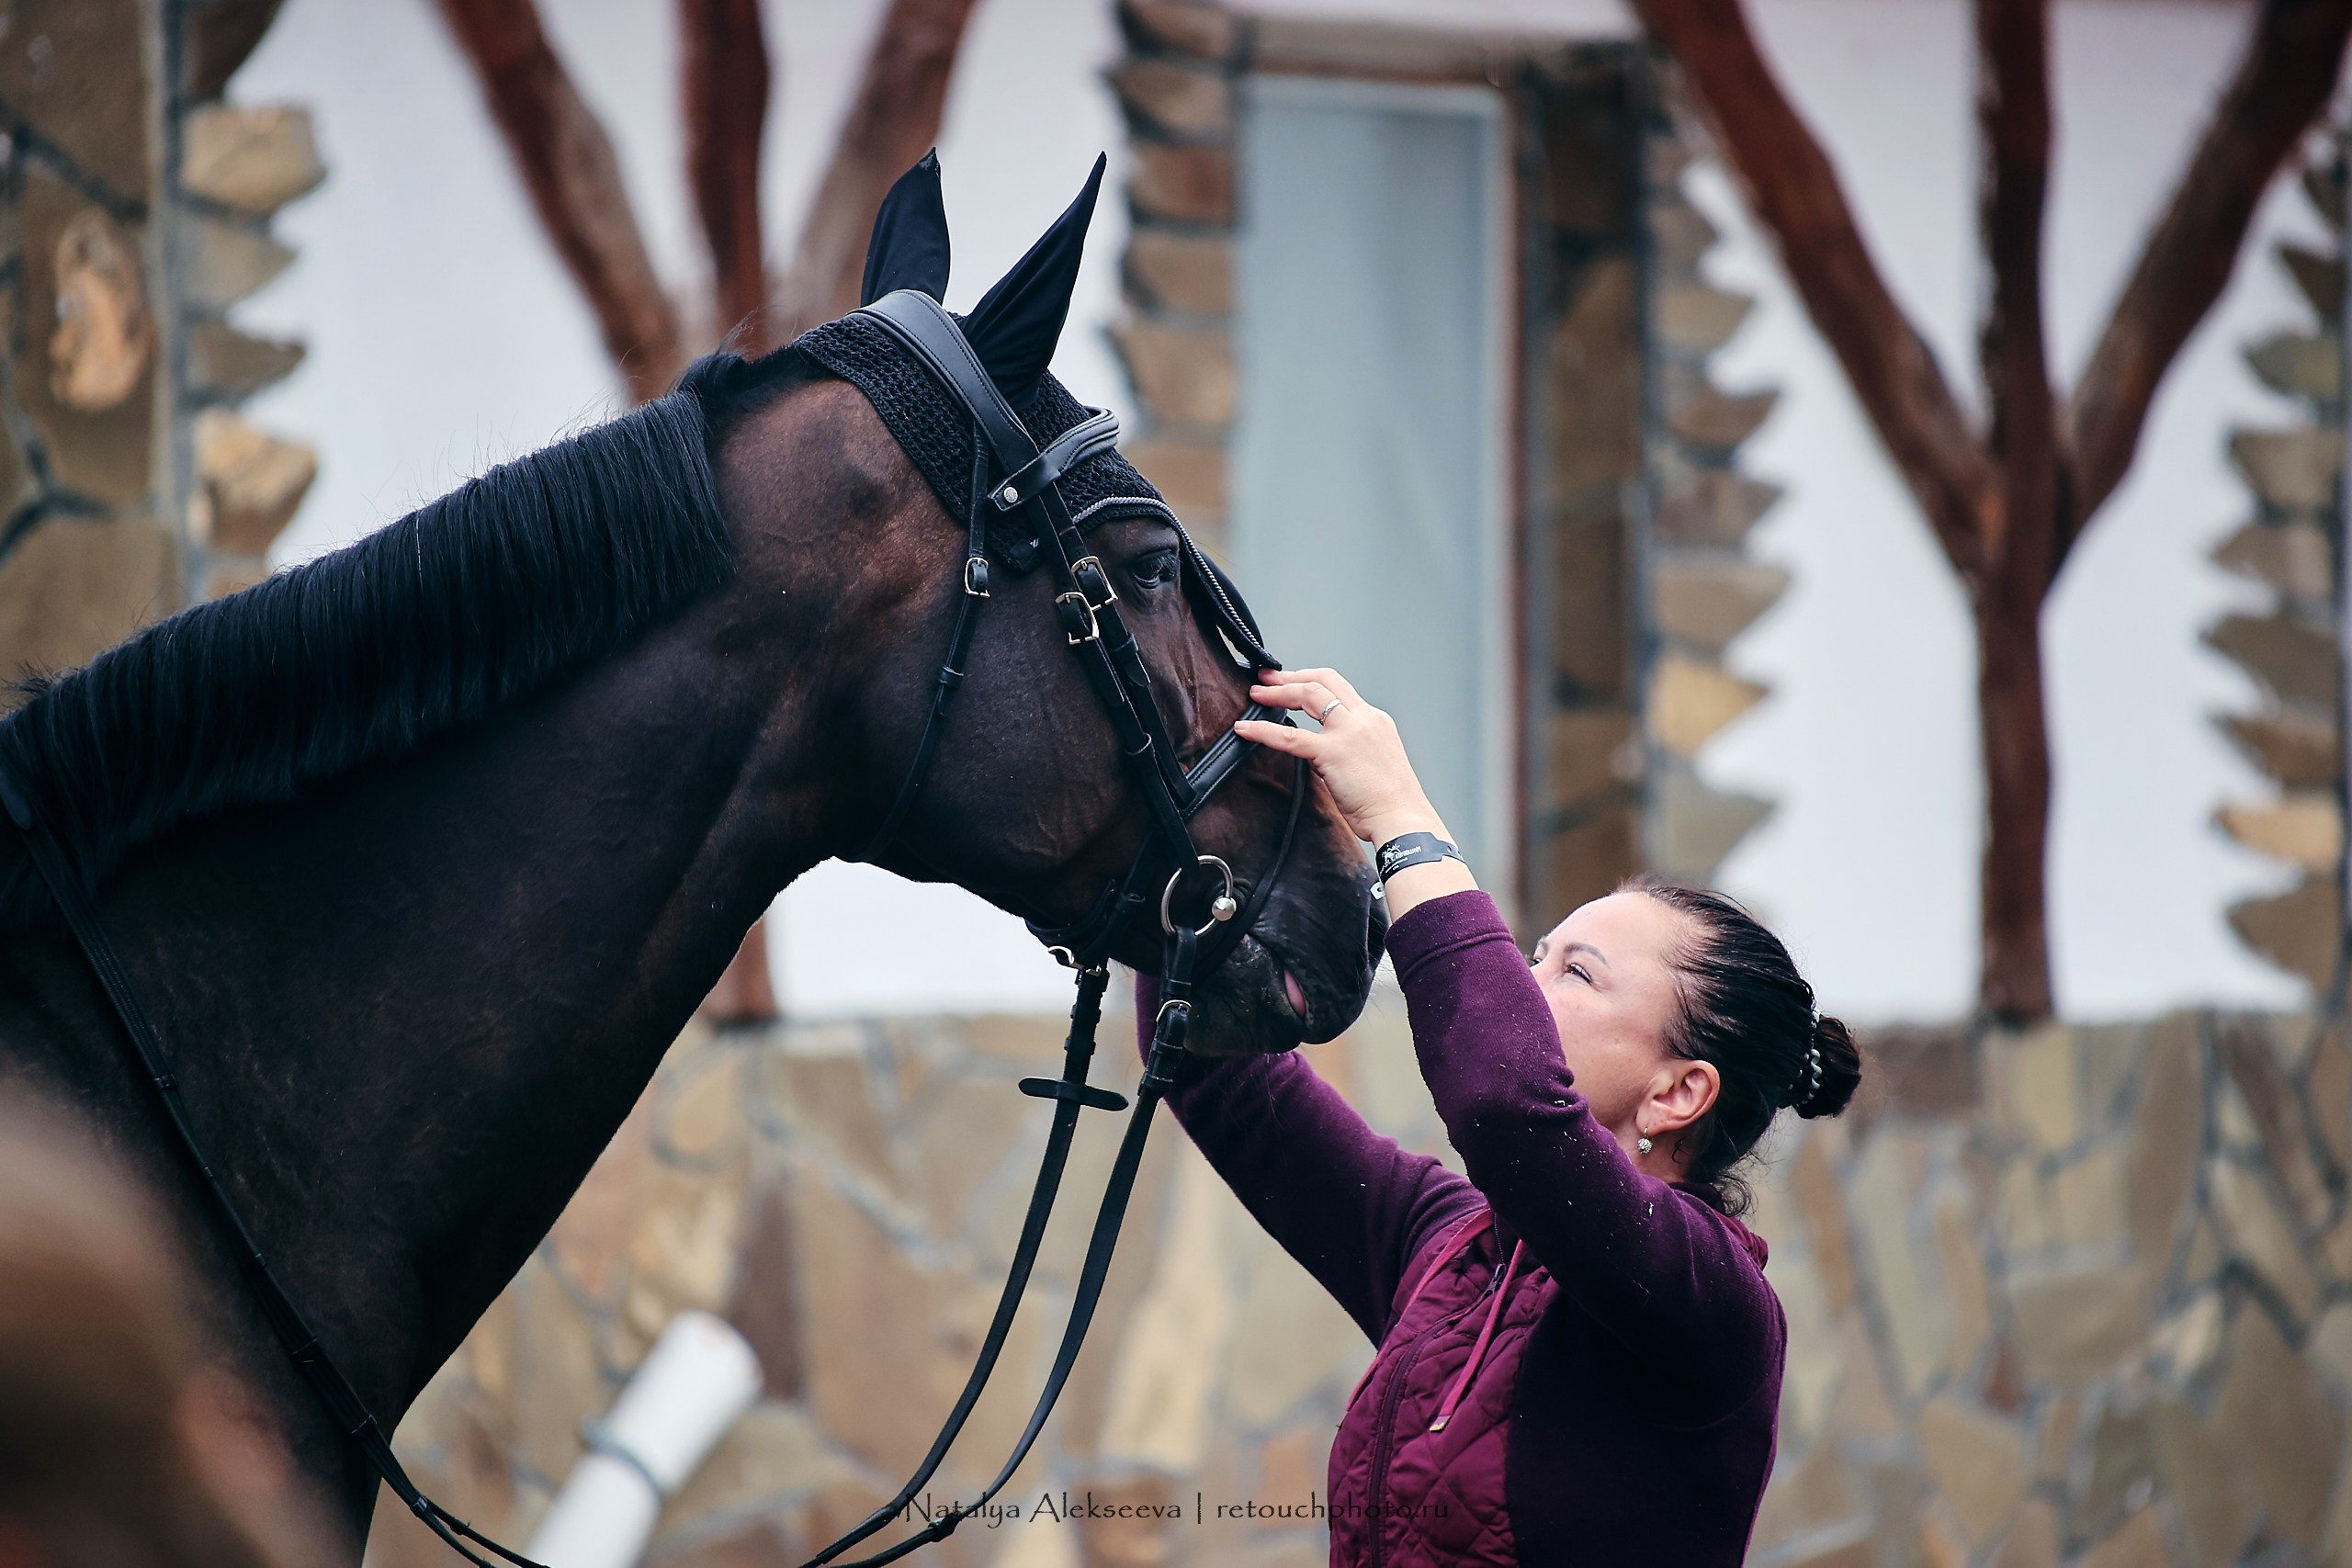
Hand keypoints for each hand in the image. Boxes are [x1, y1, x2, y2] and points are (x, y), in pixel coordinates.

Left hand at [1235, 668, 1446, 845]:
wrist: (1404, 820)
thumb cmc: (1391, 804)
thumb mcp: (1372, 764)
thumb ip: (1345, 751)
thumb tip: (1315, 754)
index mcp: (1375, 721)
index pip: (1340, 687)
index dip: (1311, 680)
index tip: (1292, 681)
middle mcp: (1364, 719)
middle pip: (1323, 681)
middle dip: (1291, 677)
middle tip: (1267, 678)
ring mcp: (1350, 733)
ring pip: (1308, 695)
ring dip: (1277, 692)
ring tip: (1255, 695)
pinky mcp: (1334, 752)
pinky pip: (1291, 736)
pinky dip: (1264, 730)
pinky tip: (1246, 729)